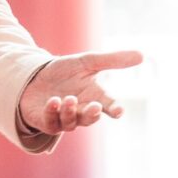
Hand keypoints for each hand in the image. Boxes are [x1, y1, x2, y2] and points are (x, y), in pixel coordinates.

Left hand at [19, 50, 142, 134]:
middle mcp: (81, 111)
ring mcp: (64, 119)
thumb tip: (142, 55)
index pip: (109, 106)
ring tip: (69, 98)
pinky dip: (52, 112)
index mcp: (94, 98)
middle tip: (95, 106)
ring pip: (71, 122)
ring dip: (70, 111)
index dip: (114, 109)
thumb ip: (112, 61)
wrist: (35, 76)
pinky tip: (53, 100)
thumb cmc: (64, 71)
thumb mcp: (87, 62)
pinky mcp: (47, 122)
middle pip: (90, 118)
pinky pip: (51, 122)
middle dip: (92, 113)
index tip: (119, 110)